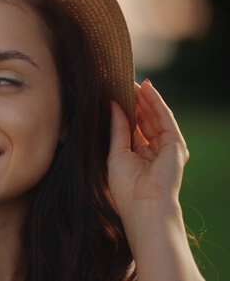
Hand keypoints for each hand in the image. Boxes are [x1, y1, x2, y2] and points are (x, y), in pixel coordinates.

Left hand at [107, 79, 189, 220]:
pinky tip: (146, 89)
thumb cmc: (126, 187)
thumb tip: (111, 104)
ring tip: (132, 80)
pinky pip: (164, 118)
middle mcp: (153, 150)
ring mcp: (166, 147)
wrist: (144, 206)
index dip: (124, 110)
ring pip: (154, 116)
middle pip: (144, 120)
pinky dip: (156, 102)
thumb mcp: (116, 153)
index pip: (132, 127)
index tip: (112, 93)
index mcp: (138, 155)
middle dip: (134, 101)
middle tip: (121, 81)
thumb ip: (117, 129)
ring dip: (144, 98)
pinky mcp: (175, 144)